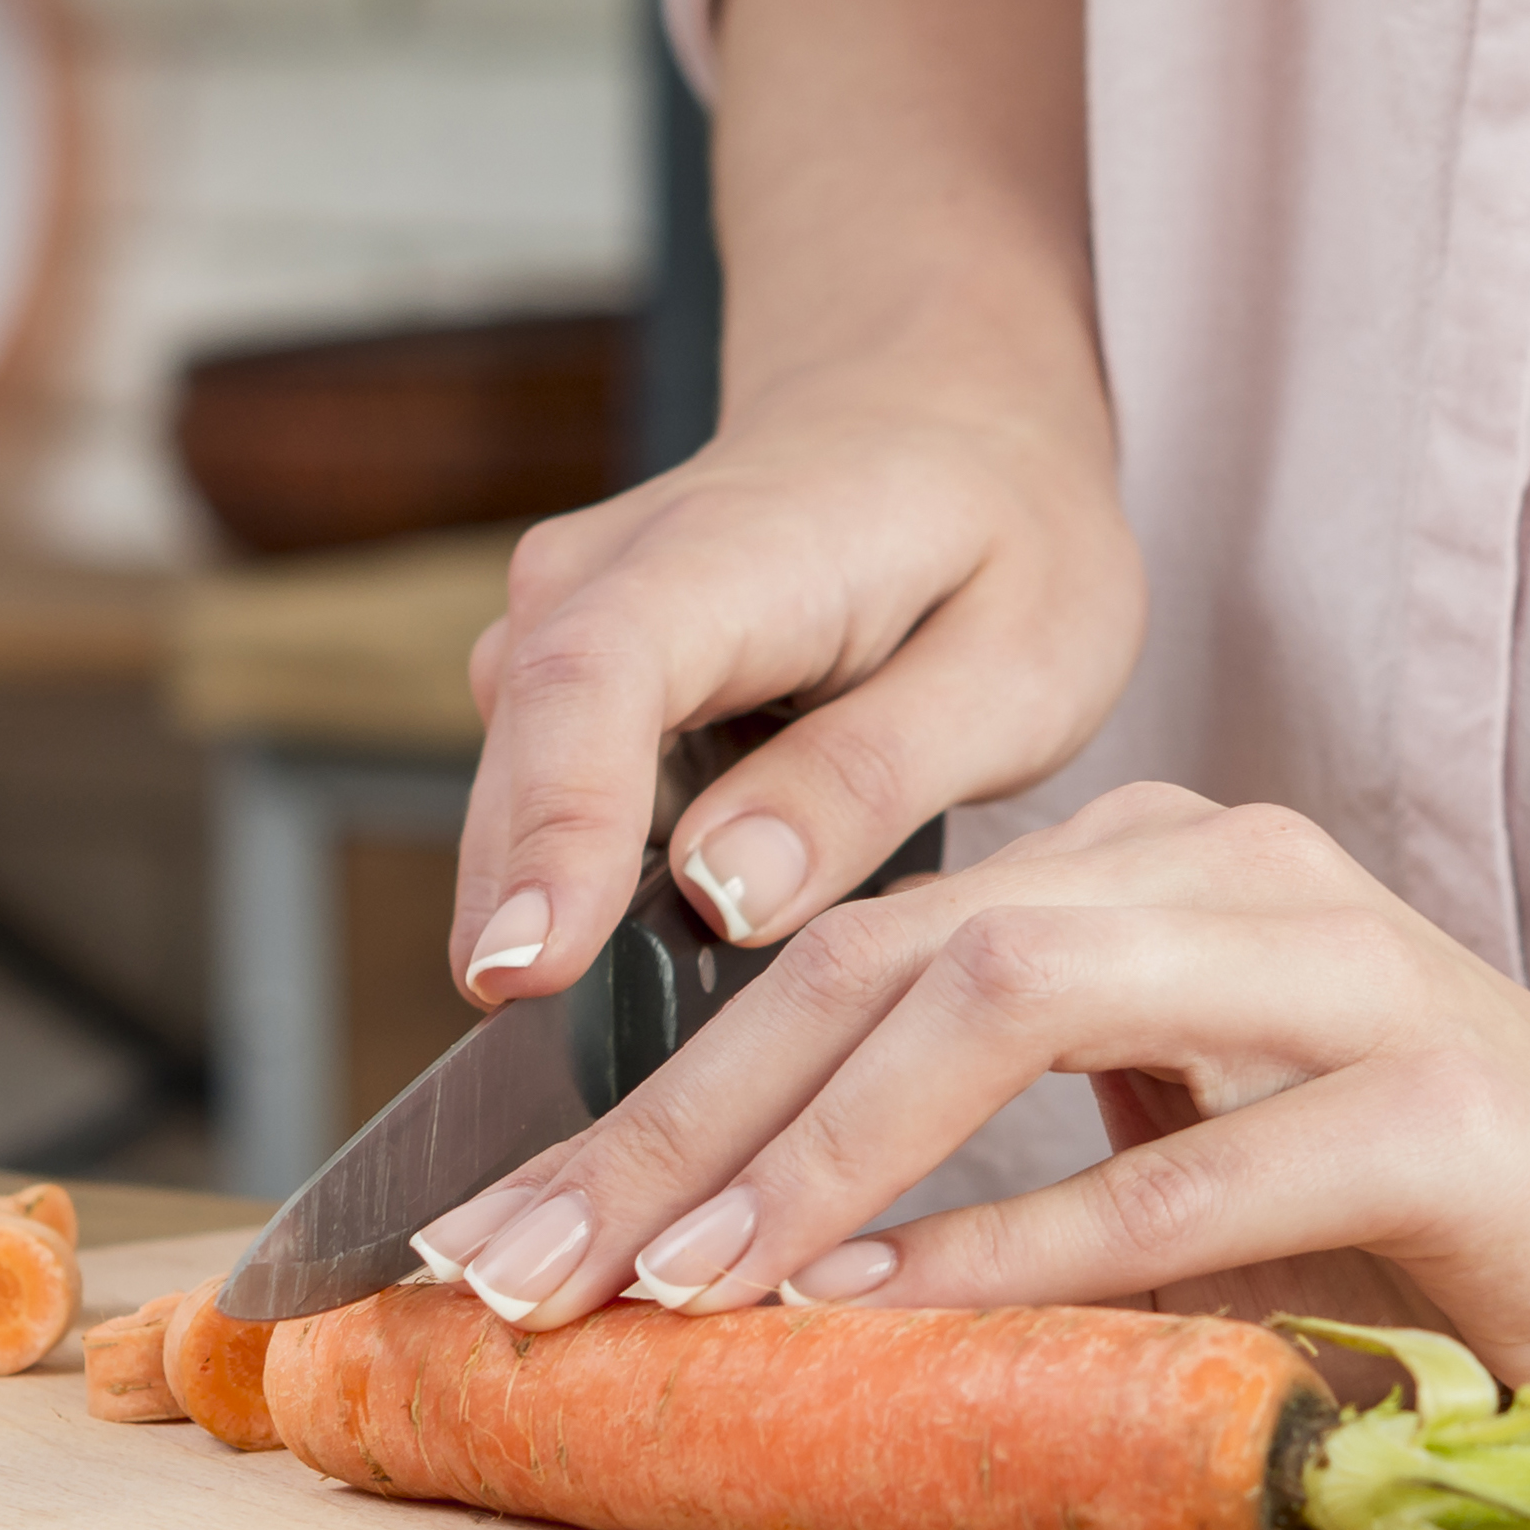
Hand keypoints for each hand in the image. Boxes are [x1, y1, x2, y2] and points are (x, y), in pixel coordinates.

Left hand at [409, 784, 1529, 1442]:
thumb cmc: (1454, 1224)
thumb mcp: (1199, 1178)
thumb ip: (1028, 1176)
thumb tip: (779, 1268)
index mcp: (1160, 871)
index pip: (854, 950)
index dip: (664, 1085)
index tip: (514, 1226)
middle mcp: (1229, 876)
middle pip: (888, 956)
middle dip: (682, 1117)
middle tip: (530, 1266)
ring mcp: (1338, 970)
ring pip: (1009, 1003)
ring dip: (824, 1156)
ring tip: (684, 1282)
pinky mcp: (1433, 1099)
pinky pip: (1189, 1158)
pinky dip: (1025, 1235)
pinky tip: (893, 1309)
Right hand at [449, 353, 1141, 1002]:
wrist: (940, 413)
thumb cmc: (1002, 537)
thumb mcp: (1016, 663)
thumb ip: (868, 778)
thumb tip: (717, 897)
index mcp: (732, 553)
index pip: (597, 684)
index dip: (555, 833)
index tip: (528, 974)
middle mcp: (600, 575)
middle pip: (524, 764)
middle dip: (529, 931)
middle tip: (582, 1117)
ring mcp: (558, 622)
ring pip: (514, 798)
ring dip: (548, 926)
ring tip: (620, 1064)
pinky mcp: (555, 676)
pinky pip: (537, 800)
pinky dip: (573, 894)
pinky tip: (643, 974)